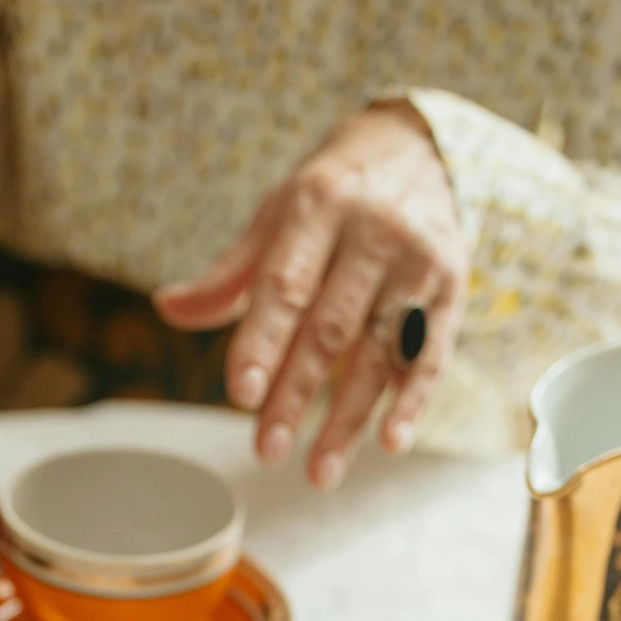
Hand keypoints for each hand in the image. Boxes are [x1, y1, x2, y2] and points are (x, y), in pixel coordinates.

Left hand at [155, 102, 466, 488]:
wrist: (423, 148)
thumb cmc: (332, 194)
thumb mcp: (277, 214)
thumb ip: (230, 272)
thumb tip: (169, 308)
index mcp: (317, 206)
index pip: (285, 286)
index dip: (262, 342)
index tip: (242, 395)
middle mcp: (374, 230)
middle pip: (330, 328)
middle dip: (297, 396)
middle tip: (267, 451)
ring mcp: (417, 259)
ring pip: (379, 351)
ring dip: (348, 419)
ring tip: (318, 473)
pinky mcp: (451, 286)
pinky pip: (430, 353)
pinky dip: (412, 402)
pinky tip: (390, 443)